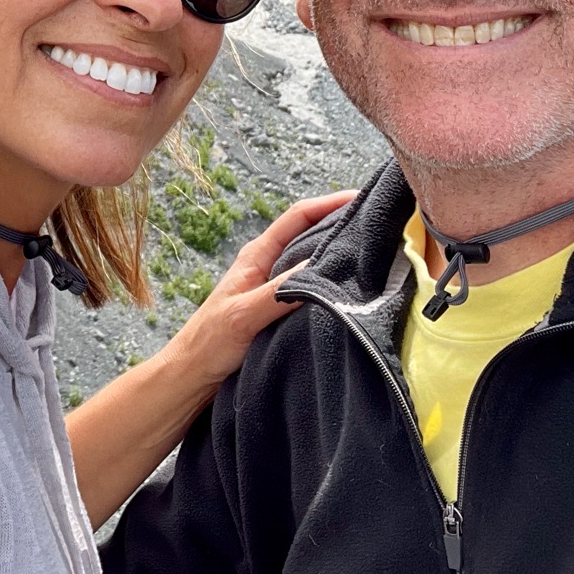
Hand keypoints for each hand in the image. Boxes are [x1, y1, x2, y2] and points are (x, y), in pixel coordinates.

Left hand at [159, 190, 356, 400]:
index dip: (330, 203)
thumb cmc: (210, 342)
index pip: (299, 217)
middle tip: (380, 227)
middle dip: (342, 225)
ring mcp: (275, 286)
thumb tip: (319, 267)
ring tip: (377, 254)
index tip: (363, 199)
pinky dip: (333, 284)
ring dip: (339, 255)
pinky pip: (313, 287)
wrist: (194, 374)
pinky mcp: (281, 309)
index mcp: (257, 255)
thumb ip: (279, 292)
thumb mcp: (244, 314)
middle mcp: (269, 265)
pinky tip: (353, 291)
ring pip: (314, 261)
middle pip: (311, 234)